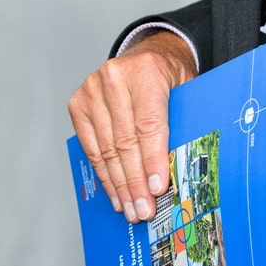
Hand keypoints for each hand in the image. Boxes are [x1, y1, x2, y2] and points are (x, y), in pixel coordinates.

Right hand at [67, 31, 197, 222]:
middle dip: (136, 181)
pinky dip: (104, 175)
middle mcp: (114, 77)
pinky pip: (92, 148)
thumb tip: (181, 171)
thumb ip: (183, 123)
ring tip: (131, 209)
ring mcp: (92, 90)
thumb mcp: (187, 91)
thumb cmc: (170, 77)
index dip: (152, 160)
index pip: (149, 124)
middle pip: (125, 141)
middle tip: (144, 210)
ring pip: (107, 149)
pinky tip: (115, 193)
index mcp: (146, 71)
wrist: (146, 55)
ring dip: (120, 185)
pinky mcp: (78, 104)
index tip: (157, 190)